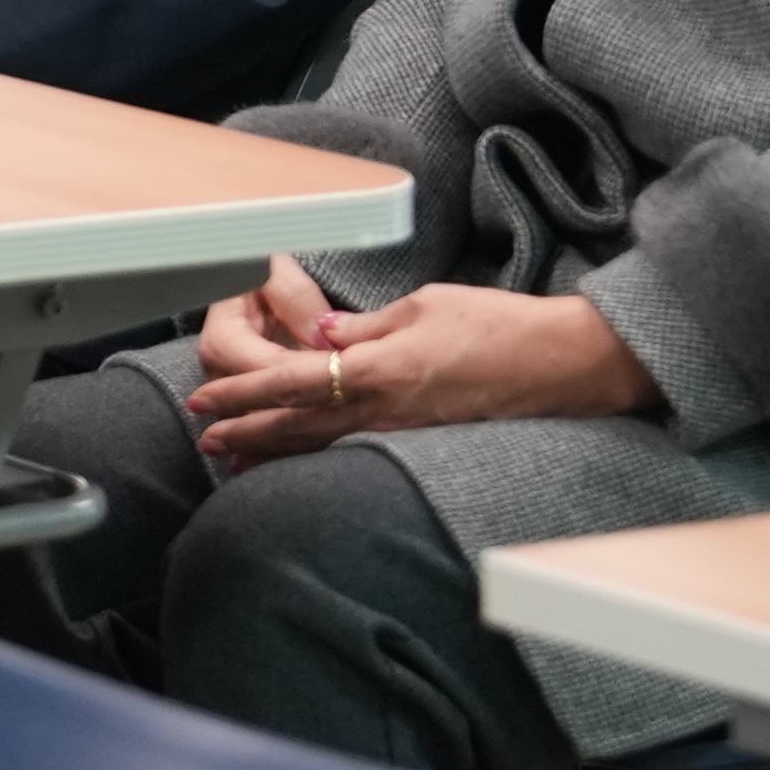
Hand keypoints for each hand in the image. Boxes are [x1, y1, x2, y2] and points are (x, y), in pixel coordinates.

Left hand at [183, 263, 655, 466]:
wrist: (566, 366)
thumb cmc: (500, 325)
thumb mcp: (424, 307)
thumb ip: (365, 327)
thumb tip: (321, 337)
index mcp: (378, 370)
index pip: (290, 384)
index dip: (241, 395)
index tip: (203, 401)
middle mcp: (386, 409)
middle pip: (297, 428)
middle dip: (246, 434)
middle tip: (204, 440)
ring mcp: (406, 430)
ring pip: (326, 446)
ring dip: (276, 453)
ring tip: (237, 462)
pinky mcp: (426, 438)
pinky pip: (359, 450)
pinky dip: (321, 457)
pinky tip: (306, 460)